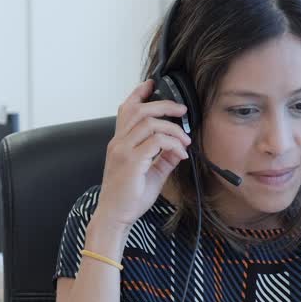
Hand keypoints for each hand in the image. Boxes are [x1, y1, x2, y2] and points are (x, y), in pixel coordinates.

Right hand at [95, 80, 191, 228]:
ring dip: (173, 129)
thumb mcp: (151, 173)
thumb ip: (163, 157)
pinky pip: (156, 141)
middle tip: (182, 110)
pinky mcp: (131, 161)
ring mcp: (123, 150)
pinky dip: (173, 144)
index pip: (126, 109)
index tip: (152, 84)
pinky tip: (181, 154)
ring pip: (150, 123)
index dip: (138, 93)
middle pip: (140, 110)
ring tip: (185, 141)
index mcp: (119, 142)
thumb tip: (179, 147)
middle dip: (165, 105)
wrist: (115, 217)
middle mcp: (118, 142)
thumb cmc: (128, 197)